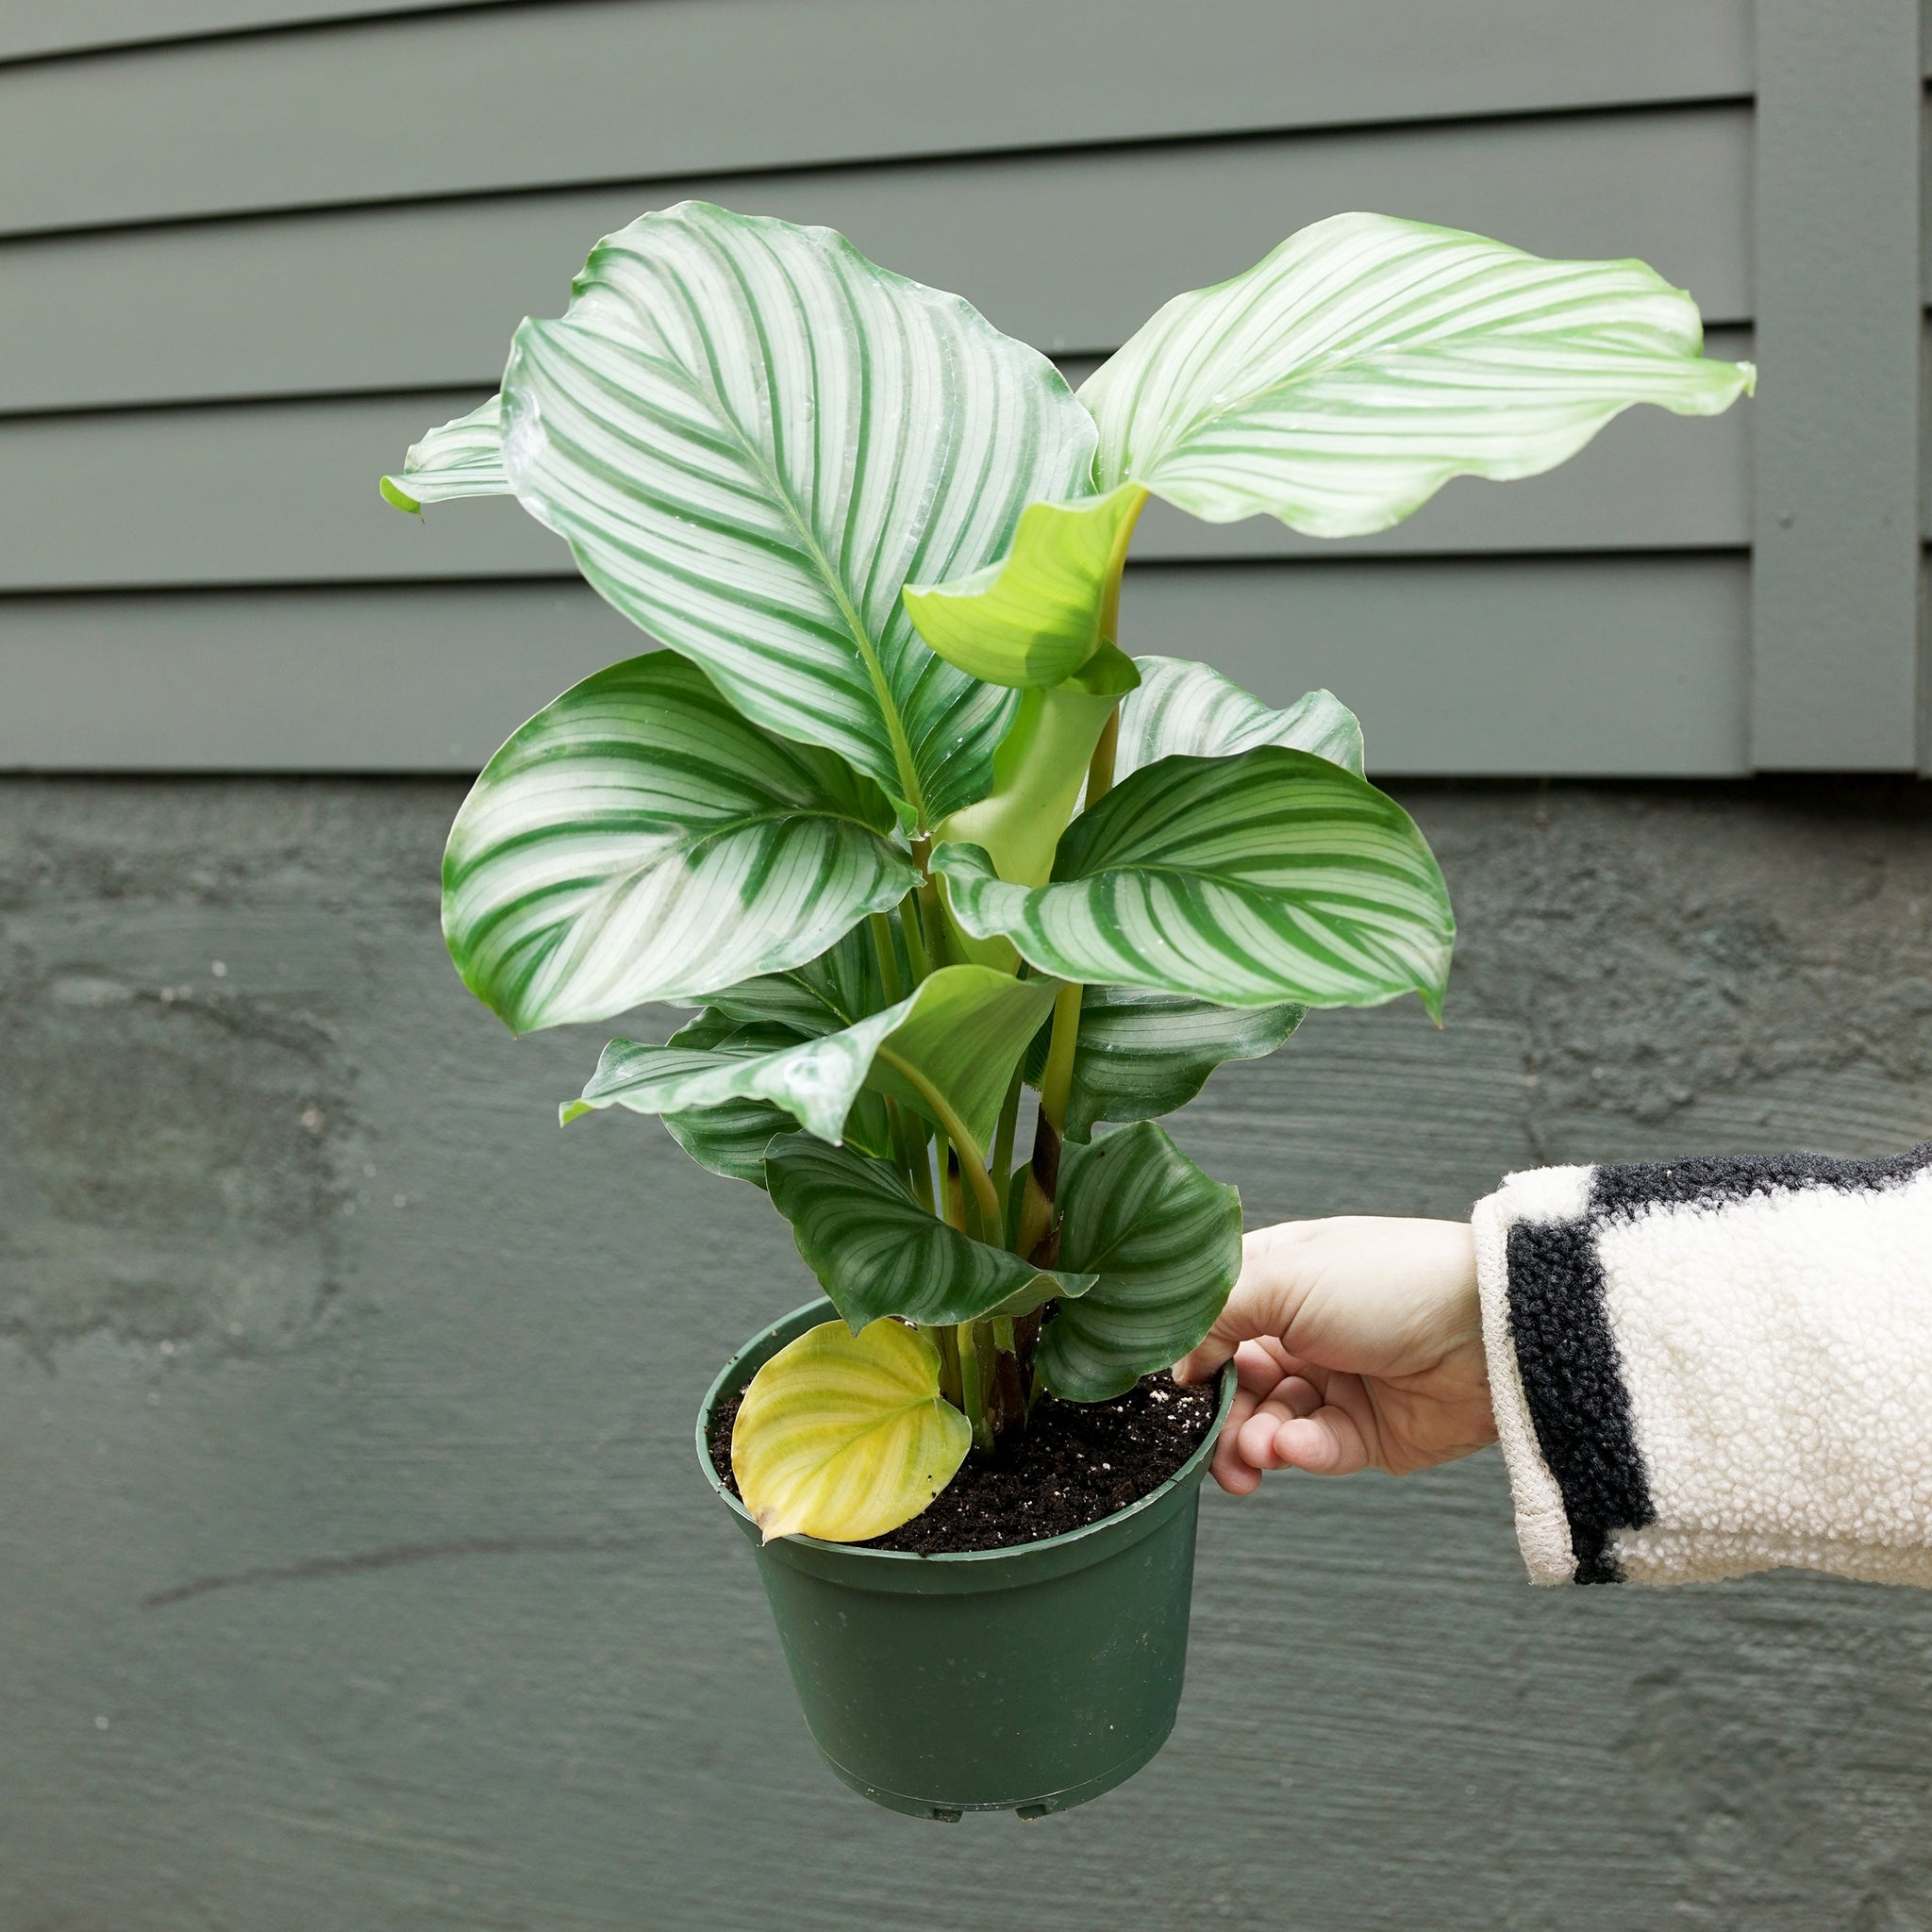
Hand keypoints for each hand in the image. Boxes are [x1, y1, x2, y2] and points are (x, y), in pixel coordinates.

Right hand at [1173, 1217, 1493, 1492]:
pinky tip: (1296, 1446)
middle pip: (1234, 1382)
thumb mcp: (1285, 1278)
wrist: (1490, 1331)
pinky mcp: (1366, 1432)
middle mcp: (1301, 1328)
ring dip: (1253, 1440)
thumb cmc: (1392, 1280)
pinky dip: (1300, 1451)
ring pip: (1267, 1423)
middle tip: (1209, 1439)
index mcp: (1280, 1278)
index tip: (1175, 1382)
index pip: (1212, 1318)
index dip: (1191, 1351)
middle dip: (1219, 1414)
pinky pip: (1315, 1450)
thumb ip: (1214, 1315)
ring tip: (1258, 1449)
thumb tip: (1176, 1363)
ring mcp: (1335, 1380)